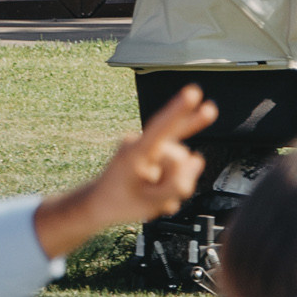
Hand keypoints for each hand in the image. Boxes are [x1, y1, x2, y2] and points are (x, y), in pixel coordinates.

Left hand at [33, 84, 216, 258]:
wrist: (98, 204)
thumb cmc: (119, 202)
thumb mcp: (151, 204)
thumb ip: (178, 184)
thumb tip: (197, 160)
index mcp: (136, 152)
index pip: (161, 127)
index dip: (178, 110)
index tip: (192, 93)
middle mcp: (140, 143)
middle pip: (180, 156)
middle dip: (174, 179)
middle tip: (149, 192)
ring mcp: (146, 146)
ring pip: (180, 163)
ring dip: (171, 182)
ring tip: (148, 191)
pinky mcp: (151, 151)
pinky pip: (175, 157)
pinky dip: (177, 167)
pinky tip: (198, 124)